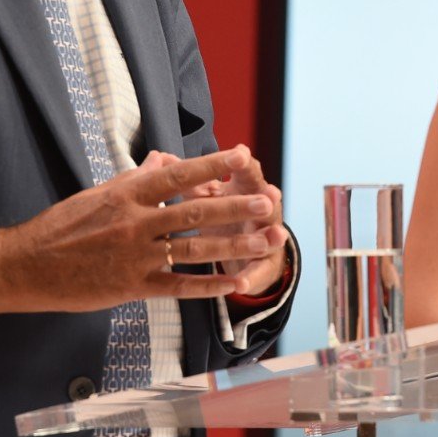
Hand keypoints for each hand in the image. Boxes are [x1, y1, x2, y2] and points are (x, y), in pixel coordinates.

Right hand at [0, 147, 276, 313]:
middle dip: (236, 208)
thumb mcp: (98, 192)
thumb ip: (136, 178)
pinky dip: (208, 286)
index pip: (179, 175)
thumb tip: (165, 160)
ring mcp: (135, 256)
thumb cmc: (61, 226)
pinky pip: (177, 287)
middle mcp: (135, 222)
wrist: (25, 265)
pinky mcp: (131, 287)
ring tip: (265, 242)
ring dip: (234, 246)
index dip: (213, 165)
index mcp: (127, 193)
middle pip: (195, 212)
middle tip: (267, 203)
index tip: (243, 156)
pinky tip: (233, 283)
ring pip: (194, 250)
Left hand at [157, 145, 289, 296]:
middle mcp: (260, 211)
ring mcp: (264, 239)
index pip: (246, 171)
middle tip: (271, 194)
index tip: (240, 153)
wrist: (246, 253)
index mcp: (245, 189)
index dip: (243, 163)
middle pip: (265, 201)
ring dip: (270, 237)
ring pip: (269, 237)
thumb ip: (189, 179)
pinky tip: (242, 284)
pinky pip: (256, 273)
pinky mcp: (261, 267)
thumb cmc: (222, 216)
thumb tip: (161, 158)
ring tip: (276, 235)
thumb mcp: (207, 196)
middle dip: (266, 198)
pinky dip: (250, 278)